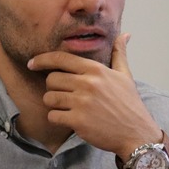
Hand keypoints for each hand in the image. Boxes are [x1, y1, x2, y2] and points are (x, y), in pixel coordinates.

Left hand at [28, 33, 160, 157]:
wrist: (137, 134)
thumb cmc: (129, 104)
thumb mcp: (125, 76)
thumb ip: (119, 54)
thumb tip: (124, 34)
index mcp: (96, 70)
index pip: (60, 59)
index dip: (42, 60)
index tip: (32, 64)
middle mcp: (88, 83)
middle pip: (51, 79)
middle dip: (53, 88)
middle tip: (64, 95)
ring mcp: (82, 102)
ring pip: (49, 98)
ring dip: (54, 104)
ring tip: (67, 108)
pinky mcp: (78, 121)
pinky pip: (52, 116)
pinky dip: (57, 119)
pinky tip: (69, 120)